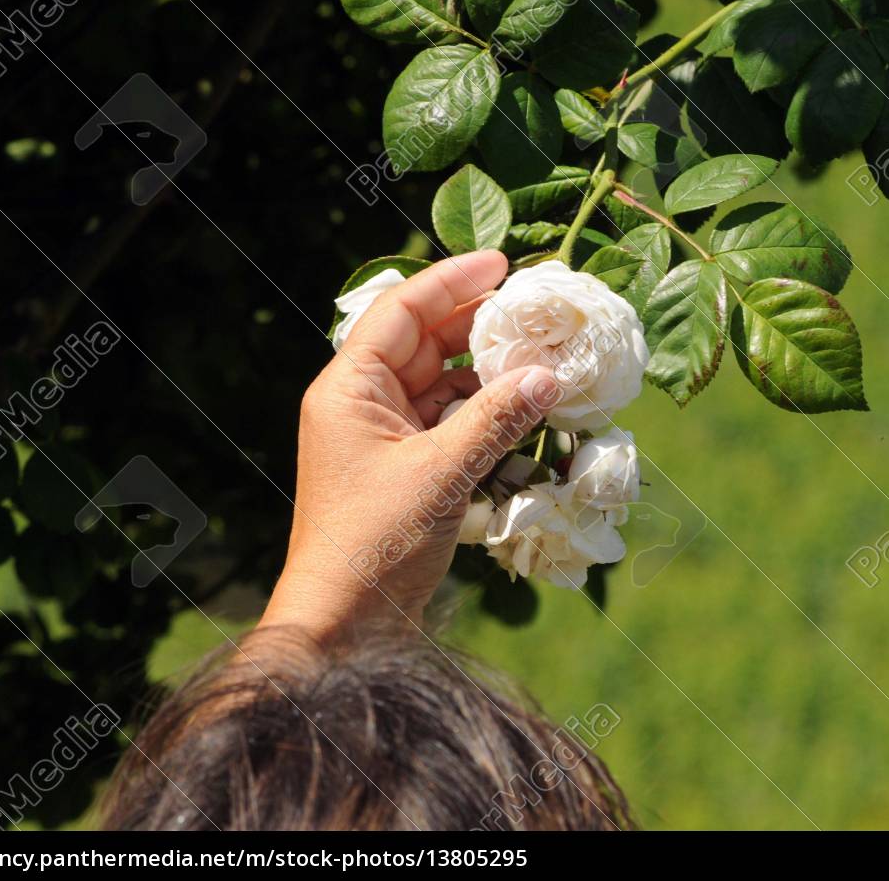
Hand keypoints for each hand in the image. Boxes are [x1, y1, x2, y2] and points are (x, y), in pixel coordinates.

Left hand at [263, 250, 559, 637]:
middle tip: (535, 309)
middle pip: (423, 342)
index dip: (451, 281)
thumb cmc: (374, 543)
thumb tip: (546, 377)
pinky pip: (448, 424)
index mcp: (349, 389)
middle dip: (477, 324)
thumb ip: (495, 420)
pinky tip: (524, 411)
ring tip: (540, 359)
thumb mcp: (441, 475)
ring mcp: (383, 437)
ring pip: (440, 384)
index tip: (503, 264)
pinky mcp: (404, 469)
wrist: (343, 624)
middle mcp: (362, 404)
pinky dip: (484, 415)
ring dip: (486, 373)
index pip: (401, 311)